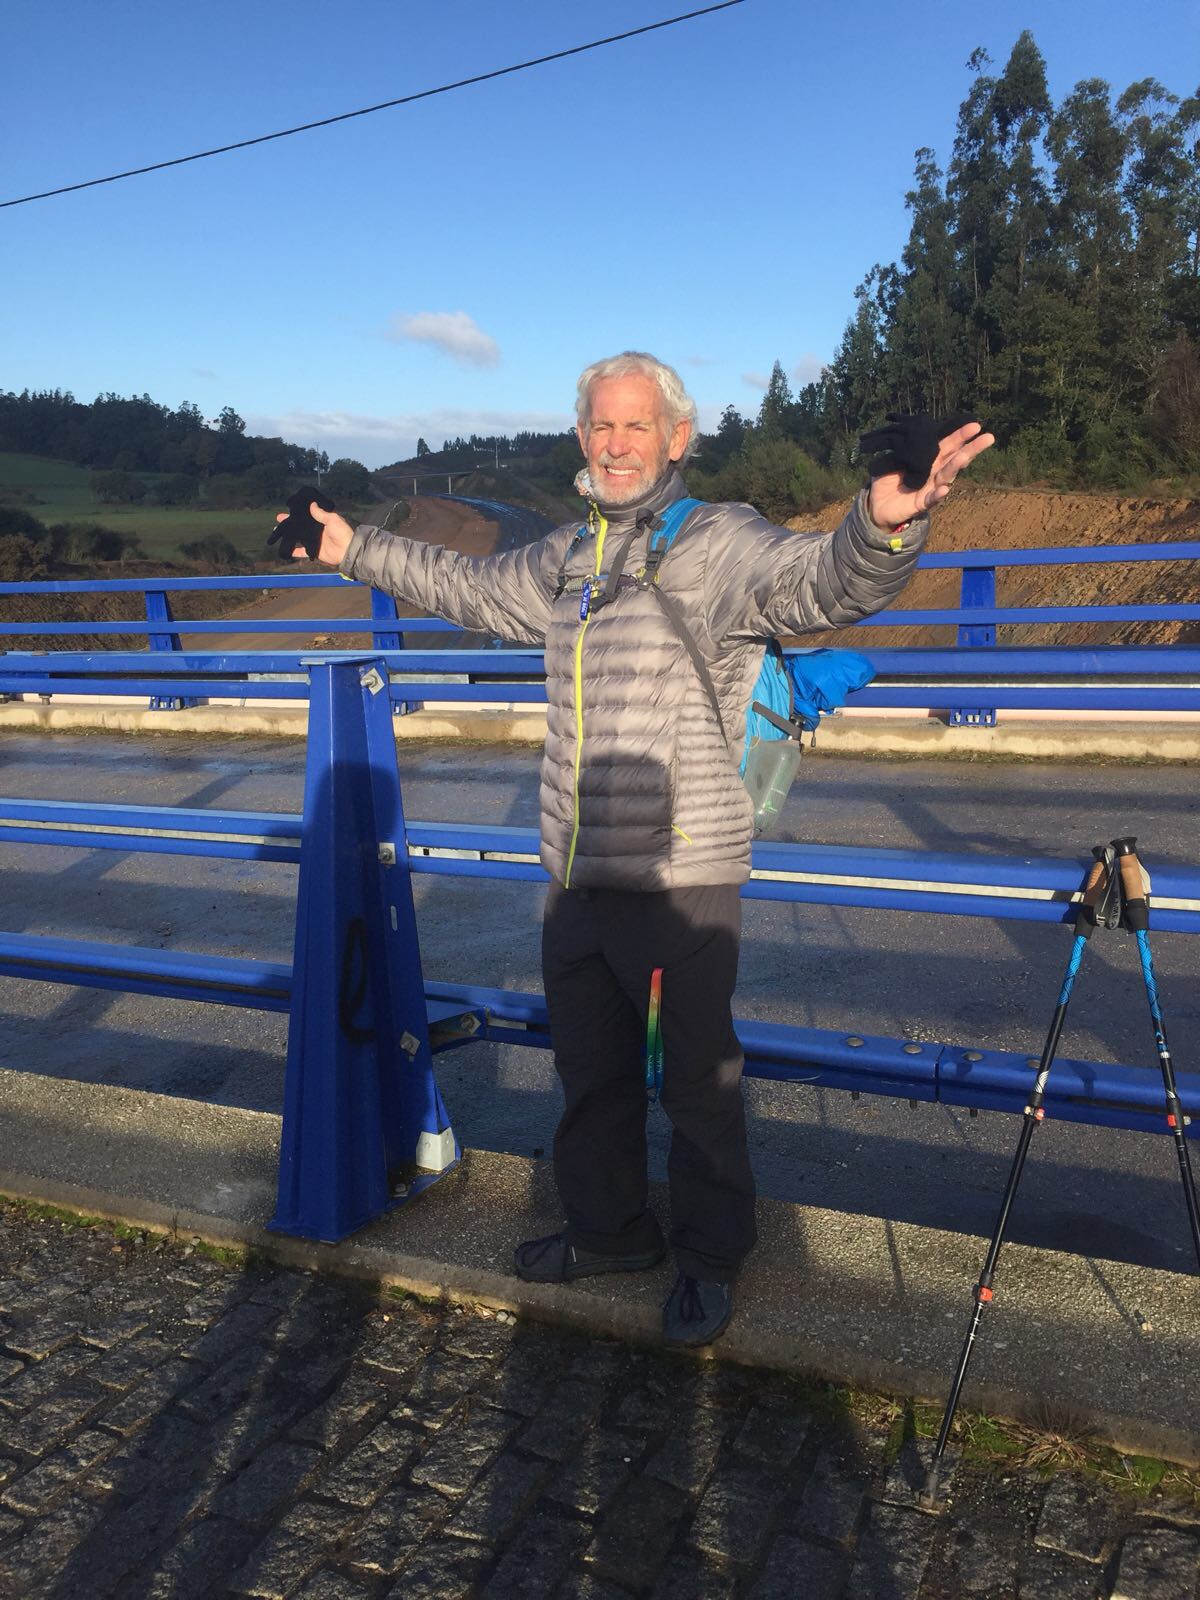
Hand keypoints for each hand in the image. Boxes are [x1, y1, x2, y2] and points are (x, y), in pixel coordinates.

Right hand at [273, 502, 354, 565]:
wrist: (346, 550)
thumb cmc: (341, 532)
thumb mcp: (332, 519)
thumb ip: (321, 513)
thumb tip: (312, 504)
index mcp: (321, 521)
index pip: (307, 516)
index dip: (299, 513)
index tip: (289, 509)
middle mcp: (316, 531)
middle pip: (300, 526)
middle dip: (289, 522)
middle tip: (278, 518)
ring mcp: (314, 541)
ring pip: (298, 537)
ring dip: (288, 535)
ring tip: (277, 531)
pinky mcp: (313, 551)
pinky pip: (301, 552)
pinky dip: (293, 551)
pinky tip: (284, 548)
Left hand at [867, 421, 993, 528]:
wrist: (877, 505)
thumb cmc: (888, 480)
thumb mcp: (892, 460)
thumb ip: (902, 449)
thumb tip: (908, 434)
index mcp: (929, 459)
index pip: (947, 445)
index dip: (959, 435)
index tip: (975, 425)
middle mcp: (934, 472)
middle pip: (955, 458)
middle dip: (970, 448)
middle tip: (988, 437)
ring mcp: (930, 488)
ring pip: (946, 476)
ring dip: (956, 466)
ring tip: (964, 456)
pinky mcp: (921, 504)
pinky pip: (931, 499)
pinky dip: (938, 495)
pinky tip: (944, 489)